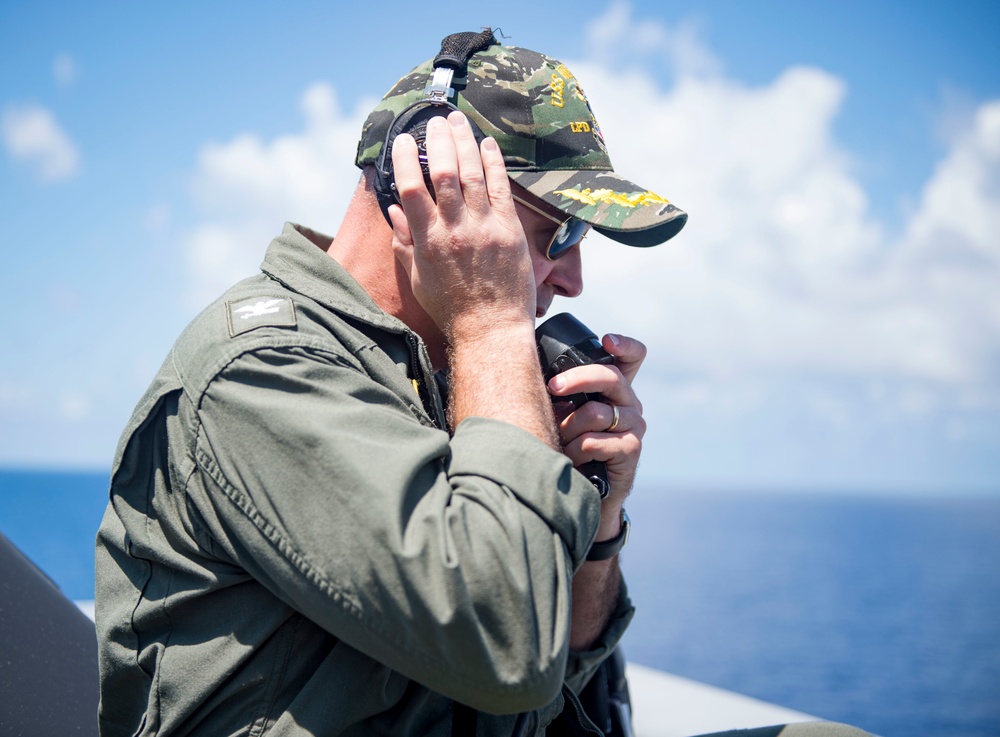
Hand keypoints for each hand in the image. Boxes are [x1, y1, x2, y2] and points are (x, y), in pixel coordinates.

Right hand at [387, 111, 535, 342]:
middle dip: (437, 140)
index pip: (410, 189)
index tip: (401, 140)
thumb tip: (393, 211)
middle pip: (442, 172)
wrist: (491, 329)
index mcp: (428, 241)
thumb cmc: (452, 308)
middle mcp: (454, 230)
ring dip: (464, 142)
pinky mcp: (509, 230)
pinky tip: (487, 145)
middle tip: (434, 121)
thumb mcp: (418, 278)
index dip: (404, 159)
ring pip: (472, 173)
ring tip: (458, 120)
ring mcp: (484, 228)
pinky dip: (493, 163)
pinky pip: (500, 188)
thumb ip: (405, 242)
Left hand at [547, 333, 646, 505]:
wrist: (583, 491)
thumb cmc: (569, 445)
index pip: (633, 357)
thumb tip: (532, 370)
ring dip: (568, 428)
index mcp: (615, 389)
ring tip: (560, 440)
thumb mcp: (563, 413)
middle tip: (553, 387)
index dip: (625, 345)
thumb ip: (561, 392)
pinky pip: (595, 441)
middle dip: (577, 379)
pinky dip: (576, 450)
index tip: (606, 341)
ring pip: (596, 412)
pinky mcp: (631, 449)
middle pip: (611, 376)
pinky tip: (572, 459)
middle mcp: (630, 403)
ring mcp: (634, 426)